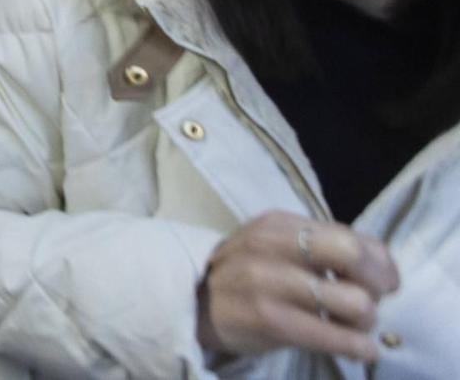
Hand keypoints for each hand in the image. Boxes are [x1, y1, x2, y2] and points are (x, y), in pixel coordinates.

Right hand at [198, 212, 398, 364]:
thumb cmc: (245, 276)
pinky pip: (334, 336)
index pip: (352, 236)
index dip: (381, 263)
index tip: (385, 282)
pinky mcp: (269, 320)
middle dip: (377, 285)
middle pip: (355, 257)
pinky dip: (358, 347)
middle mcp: (272, 246)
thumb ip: (318, 246)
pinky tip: (360, 350)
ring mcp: (268, 283)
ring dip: (365, 321)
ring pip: (354, 302)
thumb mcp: (274, 246)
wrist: (190, 303)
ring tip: (353, 327)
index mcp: (278, 224)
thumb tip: (380, 267)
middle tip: (371, 303)